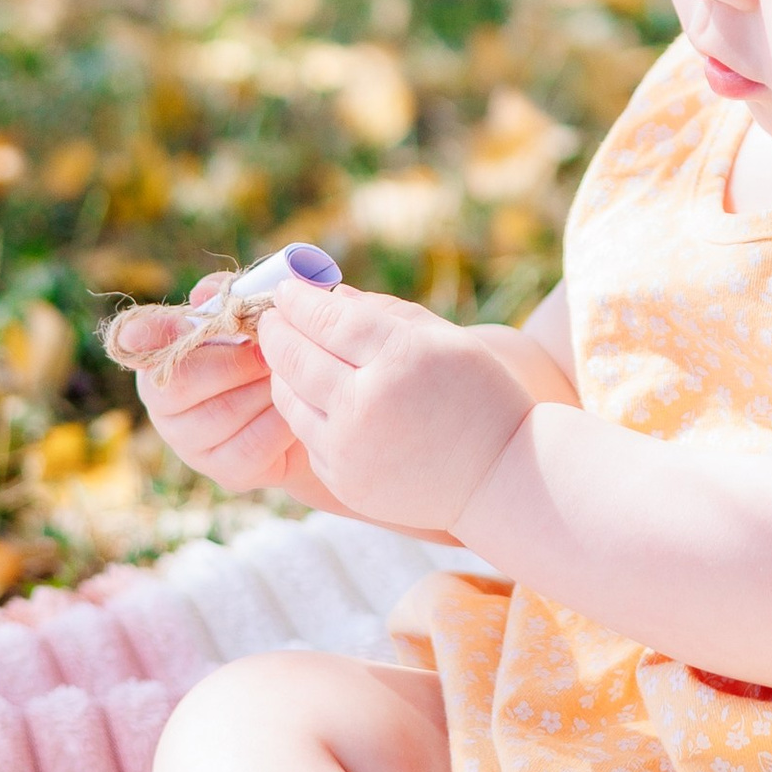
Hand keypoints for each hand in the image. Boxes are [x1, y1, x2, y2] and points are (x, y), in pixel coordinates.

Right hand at [116, 287, 333, 505]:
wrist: (316, 409)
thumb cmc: (272, 350)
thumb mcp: (256, 315)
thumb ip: (231, 297)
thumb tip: (205, 294)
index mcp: (163, 354)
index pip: (138, 342)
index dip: (142, 336)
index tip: (139, 332)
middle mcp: (163, 404)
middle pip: (179, 384)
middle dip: (233, 364)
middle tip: (272, 351)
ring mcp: (190, 443)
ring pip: (220, 414)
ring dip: (262, 390)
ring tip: (289, 375)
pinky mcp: (226, 473)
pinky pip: (250, 446)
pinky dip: (278, 421)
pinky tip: (293, 407)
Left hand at [259, 279, 534, 534]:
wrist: (500, 479)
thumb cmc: (481, 396)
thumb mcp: (447, 339)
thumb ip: (386, 313)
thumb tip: (332, 298)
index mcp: (402, 359)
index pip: (331, 320)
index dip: (302, 301)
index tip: (286, 289)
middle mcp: (369, 404)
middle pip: (298, 358)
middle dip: (277, 331)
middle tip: (271, 316)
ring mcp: (351, 449)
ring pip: (291, 400)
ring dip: (282, 371)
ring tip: (288, 353)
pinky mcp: (343, 482)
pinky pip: (308, 436)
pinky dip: (305, 410)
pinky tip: (314, 396)